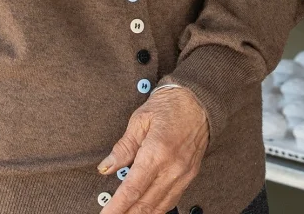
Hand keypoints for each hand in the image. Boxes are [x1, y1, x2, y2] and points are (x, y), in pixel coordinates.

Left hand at [98, 84, 209, 213]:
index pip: (133, 189)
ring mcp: (183, 175)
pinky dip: (158, 209)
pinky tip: (146, 211)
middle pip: (146, 203)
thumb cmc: (168, 106)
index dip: (118, 206)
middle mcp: (172, 168)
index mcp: (157, 152)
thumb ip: (123, 147)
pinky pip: (172, 200)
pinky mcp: (189, 177)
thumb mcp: (139, 120)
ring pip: (160, 206)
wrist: (197, 102)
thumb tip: (106, 167)